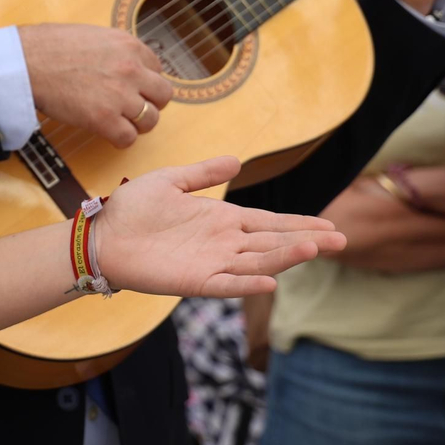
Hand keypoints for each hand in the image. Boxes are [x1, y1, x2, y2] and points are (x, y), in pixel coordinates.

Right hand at [20, 23, 173, 147]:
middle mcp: (132, 69)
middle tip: (132, 108)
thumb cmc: (48, 46)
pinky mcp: (104, 118)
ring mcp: (120, 95)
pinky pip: (128, 138)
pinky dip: (120, 139)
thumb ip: (114, 50)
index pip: (157, 68)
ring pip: (150, 120)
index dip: (145, 81)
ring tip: (119, 123)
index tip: (133, 88)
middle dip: (150, 103)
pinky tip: (107, 133)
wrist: (26, 61)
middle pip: (163, 95)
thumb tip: (120, 63)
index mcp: (129, 45)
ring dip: (137, 124)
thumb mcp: (92, 35)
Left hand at [89, 156, 345, 298]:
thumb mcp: (172, 181)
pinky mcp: (194, 280)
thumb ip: (204, 173)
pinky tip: (270, 279)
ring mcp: (212, 263)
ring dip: (286, 256)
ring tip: (315, 248)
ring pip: (258, 261)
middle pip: (274, 242)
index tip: (330, 226)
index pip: (270, 223)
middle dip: (307, 241)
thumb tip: (237, 161)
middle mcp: (224, 243)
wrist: (102, 233)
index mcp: (222, 220)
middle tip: (341, 240)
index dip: (299, 224)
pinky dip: (248, 282)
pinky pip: (227, 283)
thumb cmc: (132, 208)